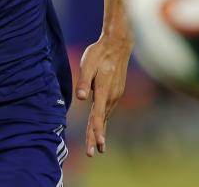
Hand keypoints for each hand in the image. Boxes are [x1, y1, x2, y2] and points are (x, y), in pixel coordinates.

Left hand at [75, 32, 132, 156]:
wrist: (118, 45)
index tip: (97, 143)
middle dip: (96, 137)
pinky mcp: (116, 92)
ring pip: (105, 116)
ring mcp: (116, 94)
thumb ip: (84, 81)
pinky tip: (100, 127)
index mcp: (104, 90)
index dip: (96, 130)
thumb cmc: (99, 53)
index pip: (98, 114)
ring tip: (98, 146)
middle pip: (101, 120)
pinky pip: (107, 110)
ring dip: (100, 131)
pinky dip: (103, 121)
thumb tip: (80, 97)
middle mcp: (112, 95)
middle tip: (92, 153)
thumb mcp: (88, 65)